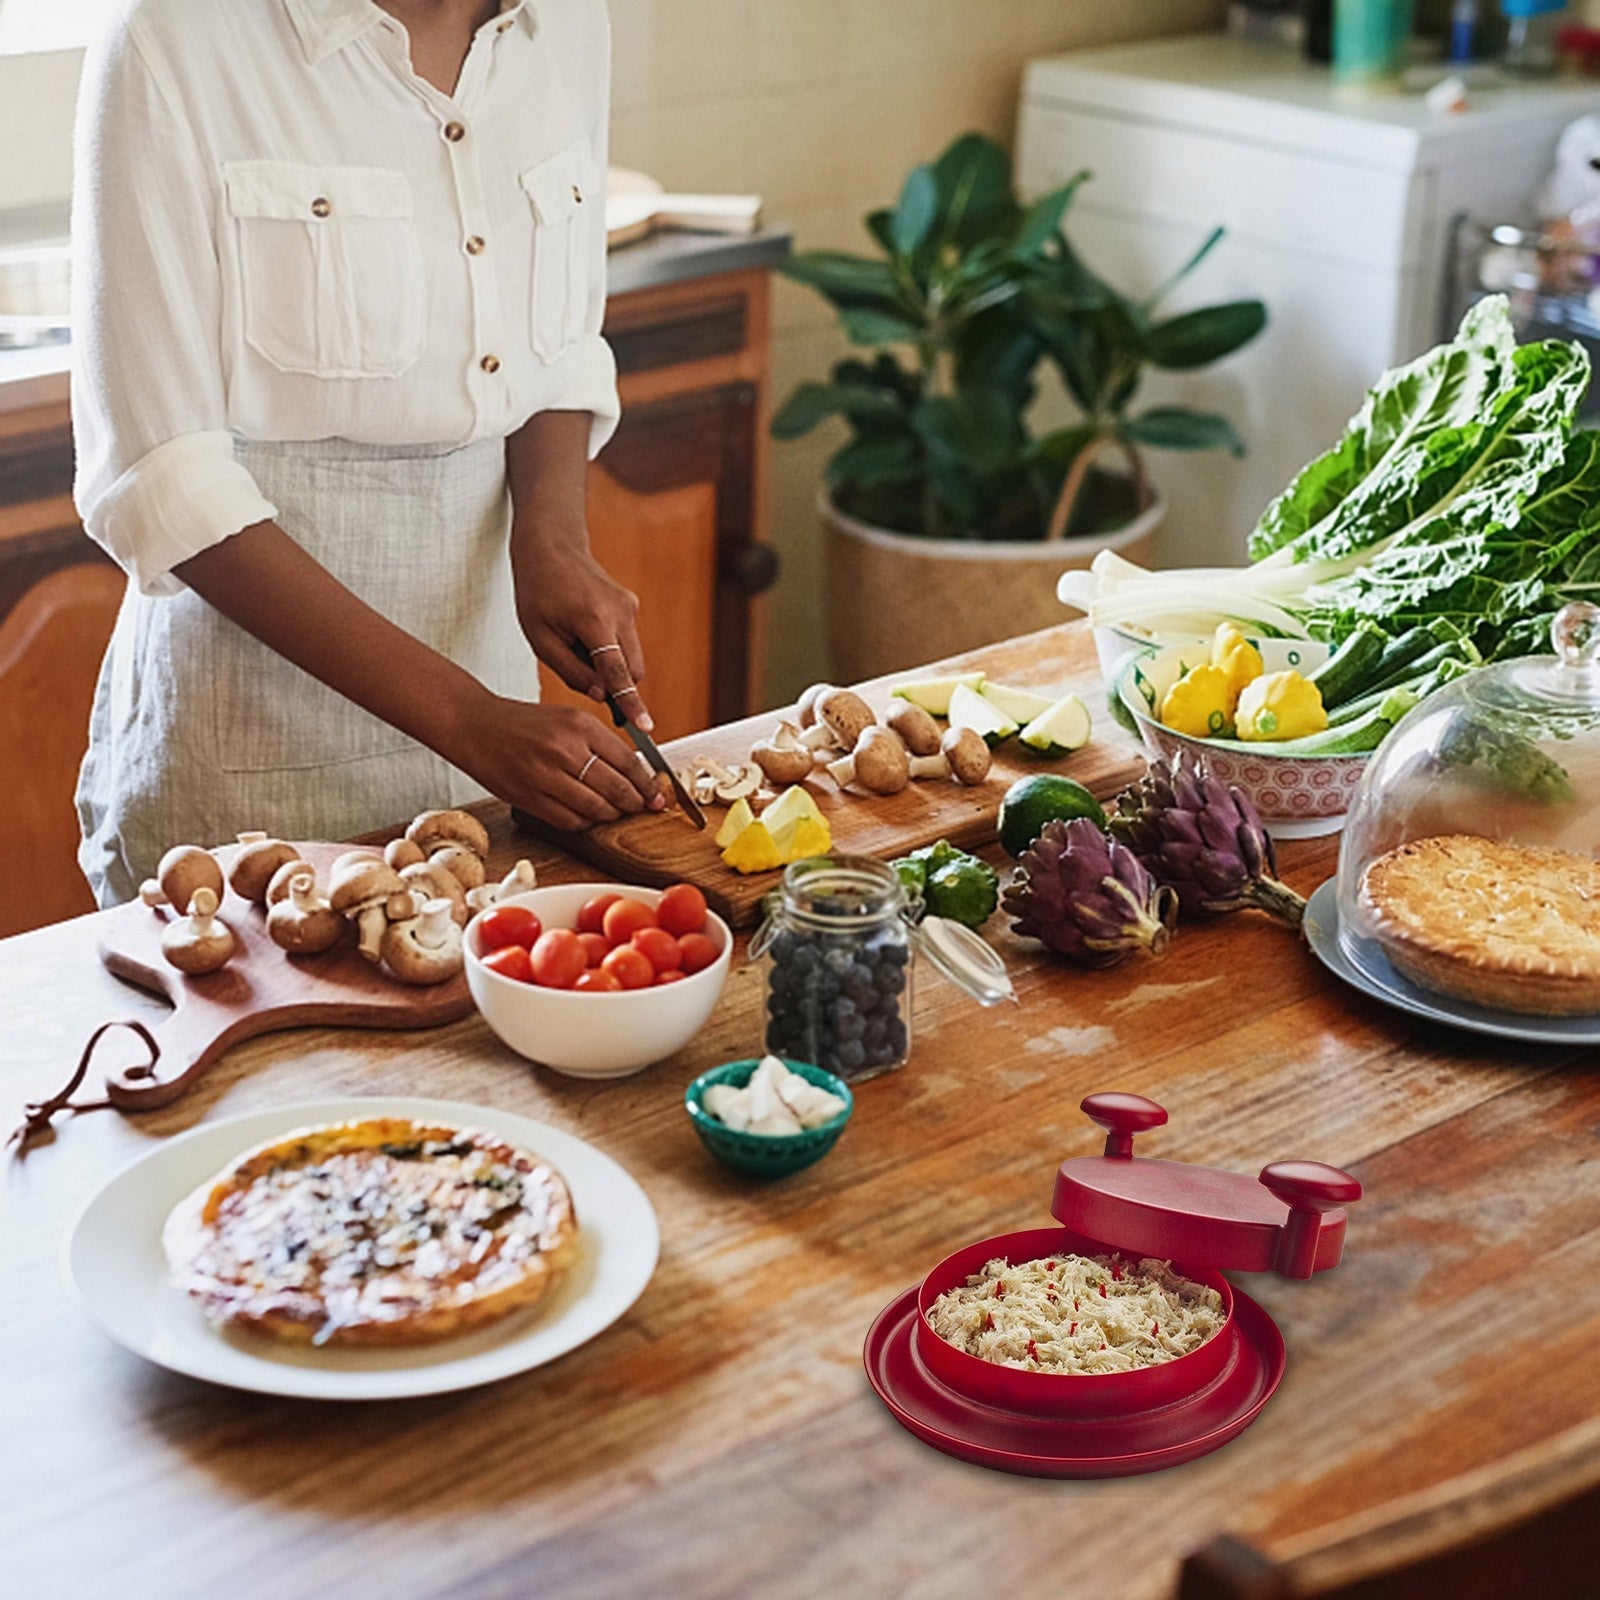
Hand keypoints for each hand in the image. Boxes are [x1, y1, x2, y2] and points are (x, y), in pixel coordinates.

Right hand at [456, 695, 664, 831]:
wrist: (475, 726)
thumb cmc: (523, 723)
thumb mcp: (567, 718)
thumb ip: (599, 743)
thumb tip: (635, 772)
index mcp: (580, 725)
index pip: (629, 762)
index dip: (648, 784)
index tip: (659, 796)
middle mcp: (565, 749)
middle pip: (617, 788)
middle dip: (635, 803)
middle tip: (642, 808)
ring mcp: (546, 776)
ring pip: (596, 808)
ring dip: (610, 815)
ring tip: (613, 811)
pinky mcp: (530, 798)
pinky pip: (570, 819)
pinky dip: (584, 821)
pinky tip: (587, 814)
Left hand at [516, 542, 653, 730]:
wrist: (551, 547)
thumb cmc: (538, 592)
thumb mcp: (540, 639)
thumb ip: (571, 671)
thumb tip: (602, 696)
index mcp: (593, 621)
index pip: (618, 673)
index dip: (631, 703)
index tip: (645, 727)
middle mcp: (619, 613)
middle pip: (632, 670)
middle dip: (616, 684)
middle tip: (583, 674)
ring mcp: (629, 607)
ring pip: (633, 658)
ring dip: (612, 665)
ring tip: (577, 644)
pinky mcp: (631, 605)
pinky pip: (628, 642)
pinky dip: (612, 649)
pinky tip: (585, 632)